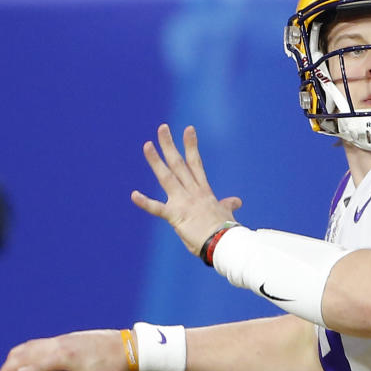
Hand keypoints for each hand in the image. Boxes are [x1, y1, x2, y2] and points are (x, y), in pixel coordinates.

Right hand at [0, 330, 128, 370]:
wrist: (129, 345)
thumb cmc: (116, 369)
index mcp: (65, 356)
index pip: (33, 365)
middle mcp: (60, 344)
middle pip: (25, 352)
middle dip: (9, 366)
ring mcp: (63, 339)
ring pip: (31, 345)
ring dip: (16, 357)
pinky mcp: (68, 337)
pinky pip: (42, 344)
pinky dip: (30, 352)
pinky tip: (31, 365)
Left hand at [131, 124, 242, 254]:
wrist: (223, 242)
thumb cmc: (226, 230)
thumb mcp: (226, 213)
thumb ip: (228, 205)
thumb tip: (237, 201)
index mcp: (203, 191)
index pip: (196, 163)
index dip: (191, 145)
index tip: (188, 129)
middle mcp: (193, 192)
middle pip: (179, 164)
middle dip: (170, 145)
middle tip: (162, 128)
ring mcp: (183, 202)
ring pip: (167, 177)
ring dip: (156, 161)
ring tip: (147, 145)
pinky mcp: (175, 216)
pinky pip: (157, 208)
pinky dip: (145, 202)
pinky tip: (133, 194)